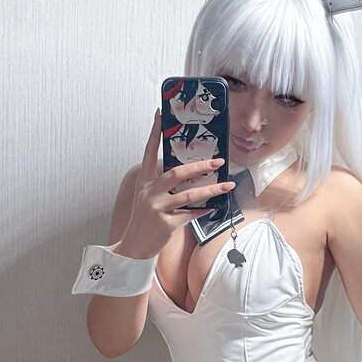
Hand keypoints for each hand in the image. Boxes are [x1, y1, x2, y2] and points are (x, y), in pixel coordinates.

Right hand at [119, 110, 234, 257]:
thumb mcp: (148, 196)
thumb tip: (188, 170)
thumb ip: (162, 183)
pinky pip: (191, 214)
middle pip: (176, 173)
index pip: (149, 152)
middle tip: (217, 161)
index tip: (159, 115)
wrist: (135, 245)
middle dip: (199, 166)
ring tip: (226, 185)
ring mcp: (157, 208)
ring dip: (211, 189)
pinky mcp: (167, 223)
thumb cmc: (145, 219)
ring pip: (189, 195)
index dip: (154, 134)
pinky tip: (214, 206)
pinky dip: (204, 210)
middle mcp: (149, 192)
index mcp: (144, 181)